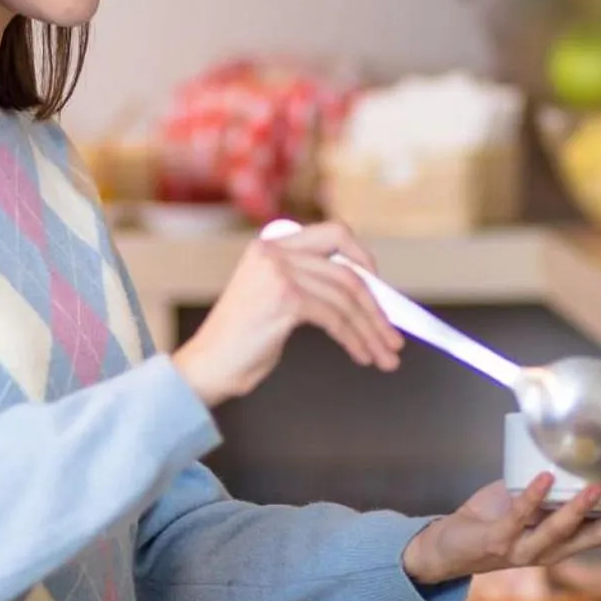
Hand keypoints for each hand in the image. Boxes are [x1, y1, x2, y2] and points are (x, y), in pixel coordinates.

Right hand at [172, 220, 402, 406]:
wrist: (207, 367)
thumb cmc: (241, 342)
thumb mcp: (275, 299)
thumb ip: (309, 284)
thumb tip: (365, 295)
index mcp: (270, 245)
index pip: (333, 233)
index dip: (362, 258)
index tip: (380, 287)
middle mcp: (274, 252)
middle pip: (346, 270)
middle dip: (376, 306)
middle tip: (393, 336)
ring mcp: (279, 273)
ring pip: (346, 298)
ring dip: (371, 330)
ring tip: (384, 356)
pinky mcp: (284, 299)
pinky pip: (336, 319)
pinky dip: (355, 340)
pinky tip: (362, 356)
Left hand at [400, 477, 600, 585]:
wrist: (448, 548)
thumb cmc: (495, 519)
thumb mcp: (534, 499)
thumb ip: (556, 482)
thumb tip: (578, 438)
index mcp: (571, 539)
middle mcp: (556, 550)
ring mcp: (527, 549)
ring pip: (562, 533)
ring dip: (582, 509)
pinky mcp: (498, 541)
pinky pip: (518, 518)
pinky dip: (532, 498)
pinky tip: (545, 477)